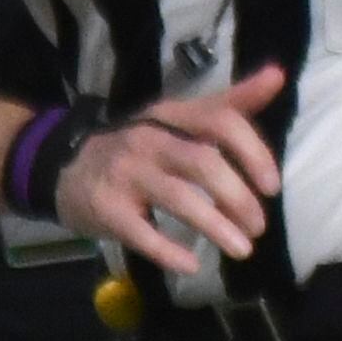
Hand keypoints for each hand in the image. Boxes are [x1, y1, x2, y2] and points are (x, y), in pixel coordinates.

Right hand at [59, 66, 287, 273]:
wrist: (63, 164)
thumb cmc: (141, 146)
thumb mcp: (182, 118)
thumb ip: (232, 103)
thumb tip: (278, 75)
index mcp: (172, 116)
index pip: (221, 122)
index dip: (253, 153)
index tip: (272, 186)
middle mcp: (148, 140)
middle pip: (203, 163)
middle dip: (238, 198)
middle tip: (258, 226)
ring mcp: (124, 173)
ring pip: (178, 198)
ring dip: (215, 226)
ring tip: (242, 249)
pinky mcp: (105, 207)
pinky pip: (140, 232)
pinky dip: (168, 251)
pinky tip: (191, 265)